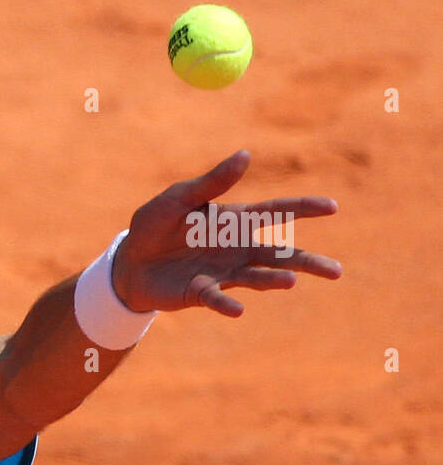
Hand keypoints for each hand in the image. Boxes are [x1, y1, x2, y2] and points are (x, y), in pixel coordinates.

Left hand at [111, 150, 340, 316]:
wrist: (129, 261)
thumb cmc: (156, 225)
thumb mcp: (179, 198)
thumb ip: (211, 183)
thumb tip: (245, 154)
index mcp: (235, 221)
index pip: (276, 213)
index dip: (303, 209)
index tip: (332, 206)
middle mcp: (236, 249)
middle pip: (279, 255)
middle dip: (306, 262)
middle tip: (336, 271)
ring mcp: (222, 273)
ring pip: (256, 278)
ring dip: (272, 281)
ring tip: (290, 282)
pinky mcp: (201, 292)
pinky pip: (217, 299)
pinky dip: (226, 304)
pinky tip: (238, 310)